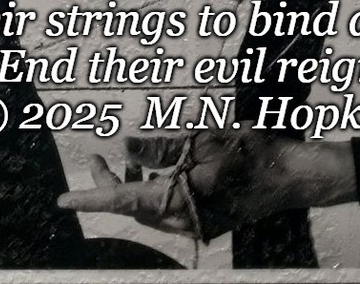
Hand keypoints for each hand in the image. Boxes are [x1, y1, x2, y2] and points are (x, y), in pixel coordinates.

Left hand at [57, 125, 356, 238]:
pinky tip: (155, 167)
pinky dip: (157, 189)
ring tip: (121, 159)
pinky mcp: (208, 217)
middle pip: (134, 206)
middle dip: (110, 184)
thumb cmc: (255, 152)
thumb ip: (162, 143)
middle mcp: (185, 219)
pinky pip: (170, 209)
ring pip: (151, 208)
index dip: (91, 198)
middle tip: (94, 159)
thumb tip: (126, 142)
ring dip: (134, 185)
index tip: (63, 201)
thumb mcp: (206, 137)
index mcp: (181, 200)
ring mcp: (198, 222)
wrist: (296, 175)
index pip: (124, 201)